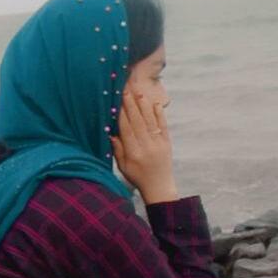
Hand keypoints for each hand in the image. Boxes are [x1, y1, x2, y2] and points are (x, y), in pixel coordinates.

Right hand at [110, 84, 177, 202]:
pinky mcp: (167, 143)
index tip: (117, 101)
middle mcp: (147, 147)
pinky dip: (159, 114)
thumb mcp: (123, 166)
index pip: (127, 130)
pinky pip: (163, 125)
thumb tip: (110, 132)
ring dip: (144, 106)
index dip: (122, 114)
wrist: (159, 186)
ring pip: (150, 121)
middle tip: (126, 91)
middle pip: (138, 122)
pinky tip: (155, 103)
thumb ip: (117, 149)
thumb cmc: (137, 177)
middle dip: (131, 105)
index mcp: (134, 153)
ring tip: (138, 93)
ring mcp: (158, 144)